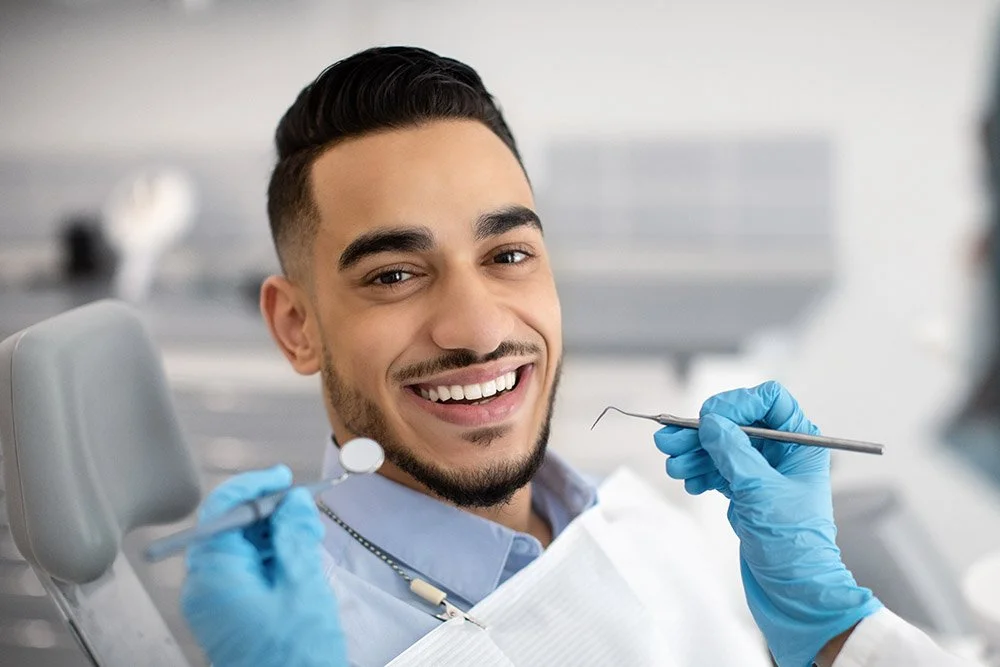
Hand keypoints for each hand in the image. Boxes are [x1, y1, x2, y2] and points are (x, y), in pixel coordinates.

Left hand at [181, 466, 346, 666]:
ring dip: (274, 536)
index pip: (222, 510)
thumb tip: (293, 501)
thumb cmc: (295, 657)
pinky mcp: (228, 613)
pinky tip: (299, 560)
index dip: (254, 486)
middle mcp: (205, 586)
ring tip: (309, 540)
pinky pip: (245, 571)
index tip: (283, 478)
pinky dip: (271, 558)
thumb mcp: (302, 586)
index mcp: (215, 576)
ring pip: (240, 548)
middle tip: (306, 513)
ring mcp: (215, 602)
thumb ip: (295, 536)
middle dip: (269, 513)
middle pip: (230, 527)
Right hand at [653, 381, 881, 666]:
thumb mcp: (760, 491)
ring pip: (720, 447)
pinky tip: (690, 482)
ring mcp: (762, 473)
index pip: (768, 401)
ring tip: (674, 466)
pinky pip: (716, 469)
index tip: (710, 419)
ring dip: (694, 453)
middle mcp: (782, 454)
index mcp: (800, 445)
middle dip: (701, 431)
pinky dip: (699, 472)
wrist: (794, 594)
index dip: (737, 404)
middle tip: (669, 440)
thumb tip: (710, 422)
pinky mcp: (745, 493)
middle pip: (735, 423)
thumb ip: (733, 452)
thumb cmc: (793, 546)